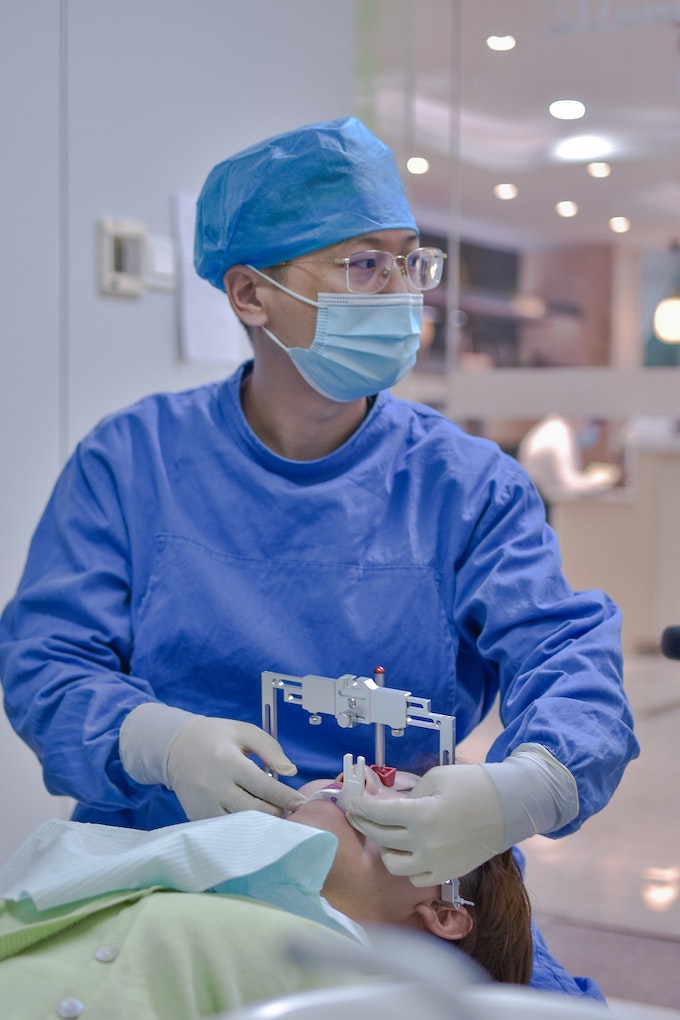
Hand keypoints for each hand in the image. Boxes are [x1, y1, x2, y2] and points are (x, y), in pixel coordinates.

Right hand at [166, 716, 306, 819]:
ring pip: (240, 823)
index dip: (286, 797)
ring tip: (272, 814)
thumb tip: (290, 772)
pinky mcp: (196, 815)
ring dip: (260, 822)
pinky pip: (225, 827)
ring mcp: (203, 804)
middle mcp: (214, 786)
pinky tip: (251, 818)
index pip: (264, 786)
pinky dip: (241, 825)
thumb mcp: (245, 732)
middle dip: (277, 812)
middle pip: (254, 810)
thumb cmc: (216, 737)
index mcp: (228, 762)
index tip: (302, 803)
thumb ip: (270, 749)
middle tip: (288, 809)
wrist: (176, 746)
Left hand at [346, 763, 505, 884]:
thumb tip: (386, 803)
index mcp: (422, 815)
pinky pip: (416, 878)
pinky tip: (408, 851)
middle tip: (357, 814)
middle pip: (381, 837)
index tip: (352, 803)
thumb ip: (408, 794)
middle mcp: (426, 843)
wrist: (508, 807)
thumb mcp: (435, 778)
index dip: (361, 807)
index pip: (379, 814)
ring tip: (387, 835)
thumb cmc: (473, 786)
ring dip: (385, 849)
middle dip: (364, 823)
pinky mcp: (448, 874)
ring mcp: (437, 862)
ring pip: (394, 865)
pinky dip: (408, 866)